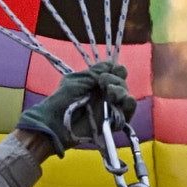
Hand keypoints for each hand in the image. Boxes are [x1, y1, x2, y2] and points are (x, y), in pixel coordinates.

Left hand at [17, 60, 134, 154]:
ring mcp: (110, 108)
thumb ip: (95, 72)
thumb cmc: (62, 100)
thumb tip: (111, 62)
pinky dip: (130, 106)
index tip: (108, 71)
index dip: (116, 70)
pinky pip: (128, 114)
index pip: (116, 72)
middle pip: (122, 83)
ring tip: (111, 94)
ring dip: (122, 92)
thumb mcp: (78, 80)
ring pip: (127, 96)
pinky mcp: (113, 122)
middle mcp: (105, 94)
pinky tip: (124, 102)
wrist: (56, 123)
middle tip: (103, 84)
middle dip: (116, 80)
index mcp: (97, 82)